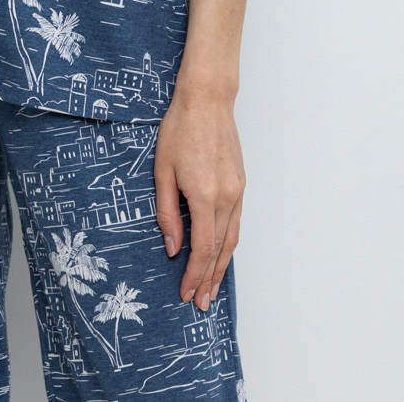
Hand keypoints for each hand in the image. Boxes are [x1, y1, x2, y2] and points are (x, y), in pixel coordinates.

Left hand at [153, 86, 244, 309]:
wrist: (206, 100)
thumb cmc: (180, 129)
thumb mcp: (162, 170)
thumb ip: (167, 212)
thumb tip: (173, 248)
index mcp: (204, 196)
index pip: (202, 248)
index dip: (194, 275)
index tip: (186, 293)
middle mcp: (227, 197)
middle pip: (221, 250)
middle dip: (209, 279)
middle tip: (201, 303)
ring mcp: (237, 190)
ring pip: (233, 239)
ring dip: (222, 267)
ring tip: (212, 288)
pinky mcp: (240, 183)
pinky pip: (236, 222)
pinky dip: (230, 244)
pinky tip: (222, 254)